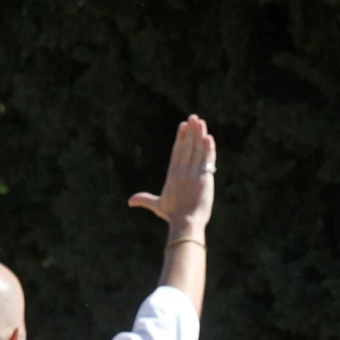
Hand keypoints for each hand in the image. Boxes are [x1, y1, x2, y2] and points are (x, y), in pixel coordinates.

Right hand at [128, 115, 215, 231]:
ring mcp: (193, 174)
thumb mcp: (158, 205)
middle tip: (194, 117)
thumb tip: (130, 201)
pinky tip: (209, 138)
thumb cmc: (173, 215)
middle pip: (187, 147)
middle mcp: (182, 171)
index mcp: (172, 174)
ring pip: (197, 150)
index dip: (181, 137)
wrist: (186, 222)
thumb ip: (145, 200)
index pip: (177, 151)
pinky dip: (208, 149)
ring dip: (199, 135)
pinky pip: (207, 161)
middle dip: (191, 131)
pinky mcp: (204, 179)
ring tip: (201, 122)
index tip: (183, 126)